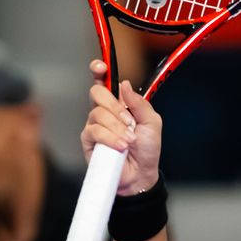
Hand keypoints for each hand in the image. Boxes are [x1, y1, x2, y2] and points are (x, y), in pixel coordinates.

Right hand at [81, 60, 162, 195]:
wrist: (141, 173)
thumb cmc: (147, 149)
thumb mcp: (152, 122)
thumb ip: (139, 103)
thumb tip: (124, 85)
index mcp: (120, 104)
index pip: (104, 82)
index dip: (99, 71)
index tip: (100, 67)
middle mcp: (104, 112)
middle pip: (97, 93)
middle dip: (114, 105)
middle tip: (129, 120)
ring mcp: (94, 126)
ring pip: (98, 114)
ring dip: (117, 127)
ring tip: (129, 141)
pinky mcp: (88, 141)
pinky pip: (95, 131)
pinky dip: (110, 138)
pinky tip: (121, 147)